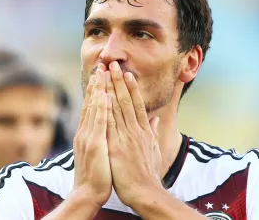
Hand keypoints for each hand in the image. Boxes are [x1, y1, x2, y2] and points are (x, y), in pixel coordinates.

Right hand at [72, 63, 111, 207]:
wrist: (87, 193)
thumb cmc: (97, 176)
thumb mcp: (101, 154)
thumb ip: (105, 139)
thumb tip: (111, 129)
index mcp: (88, 134)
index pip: (93, 107)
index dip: (97, 91)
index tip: (101, 75)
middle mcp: (86, 132)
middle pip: (91, 103)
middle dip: (96, 84)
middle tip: (100, 66)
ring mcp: (88, 137)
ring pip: (94, 108)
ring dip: (98, 90)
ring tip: (102, 72)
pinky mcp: (94, 144)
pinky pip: (99, 121)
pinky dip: (101, 106)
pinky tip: (104, 93)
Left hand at [105, 61, 162, 206]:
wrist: (145, 193)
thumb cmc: (147, 173)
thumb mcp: (154, 150)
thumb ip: (153, 132)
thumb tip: (156, 120)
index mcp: (144, 131)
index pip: (137, 104)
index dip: (132, 88)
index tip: (127, 73)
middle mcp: (135, 131)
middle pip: (126, 101)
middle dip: (120, 81)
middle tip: (114, 64)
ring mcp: (126, 137)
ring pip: (117, 108)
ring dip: (111, 89)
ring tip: (107, 73)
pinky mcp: (117, 146)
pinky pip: (110, 123)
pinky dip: (106, 108)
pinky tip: (102, 96)